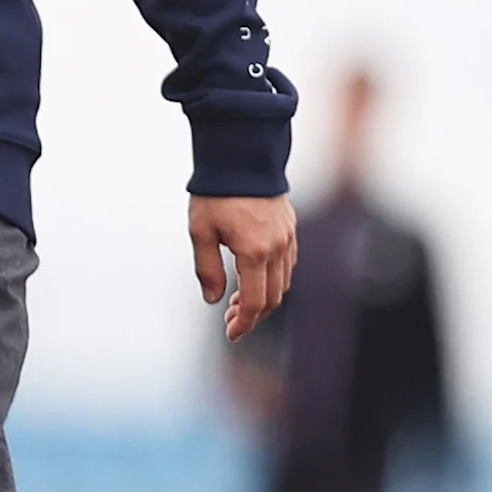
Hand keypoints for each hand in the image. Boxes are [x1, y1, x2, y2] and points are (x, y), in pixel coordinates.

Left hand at [191, 192, 295, 341]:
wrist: (241, 157)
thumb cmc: (215, 193)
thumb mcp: (201, 232)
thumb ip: (207, 269)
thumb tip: (214, 299)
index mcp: (254, 252)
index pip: (256, 302)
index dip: (244, 323)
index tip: (231, 334)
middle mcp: (277, 248)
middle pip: (273, 297)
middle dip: (253, 315)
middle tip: (230, 320)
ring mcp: (288, 238)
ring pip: (283, 282)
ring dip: (264, 298)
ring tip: (237, 301)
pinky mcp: (291, 228)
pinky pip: (288, 264)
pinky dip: (274, 279)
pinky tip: (254, 278)